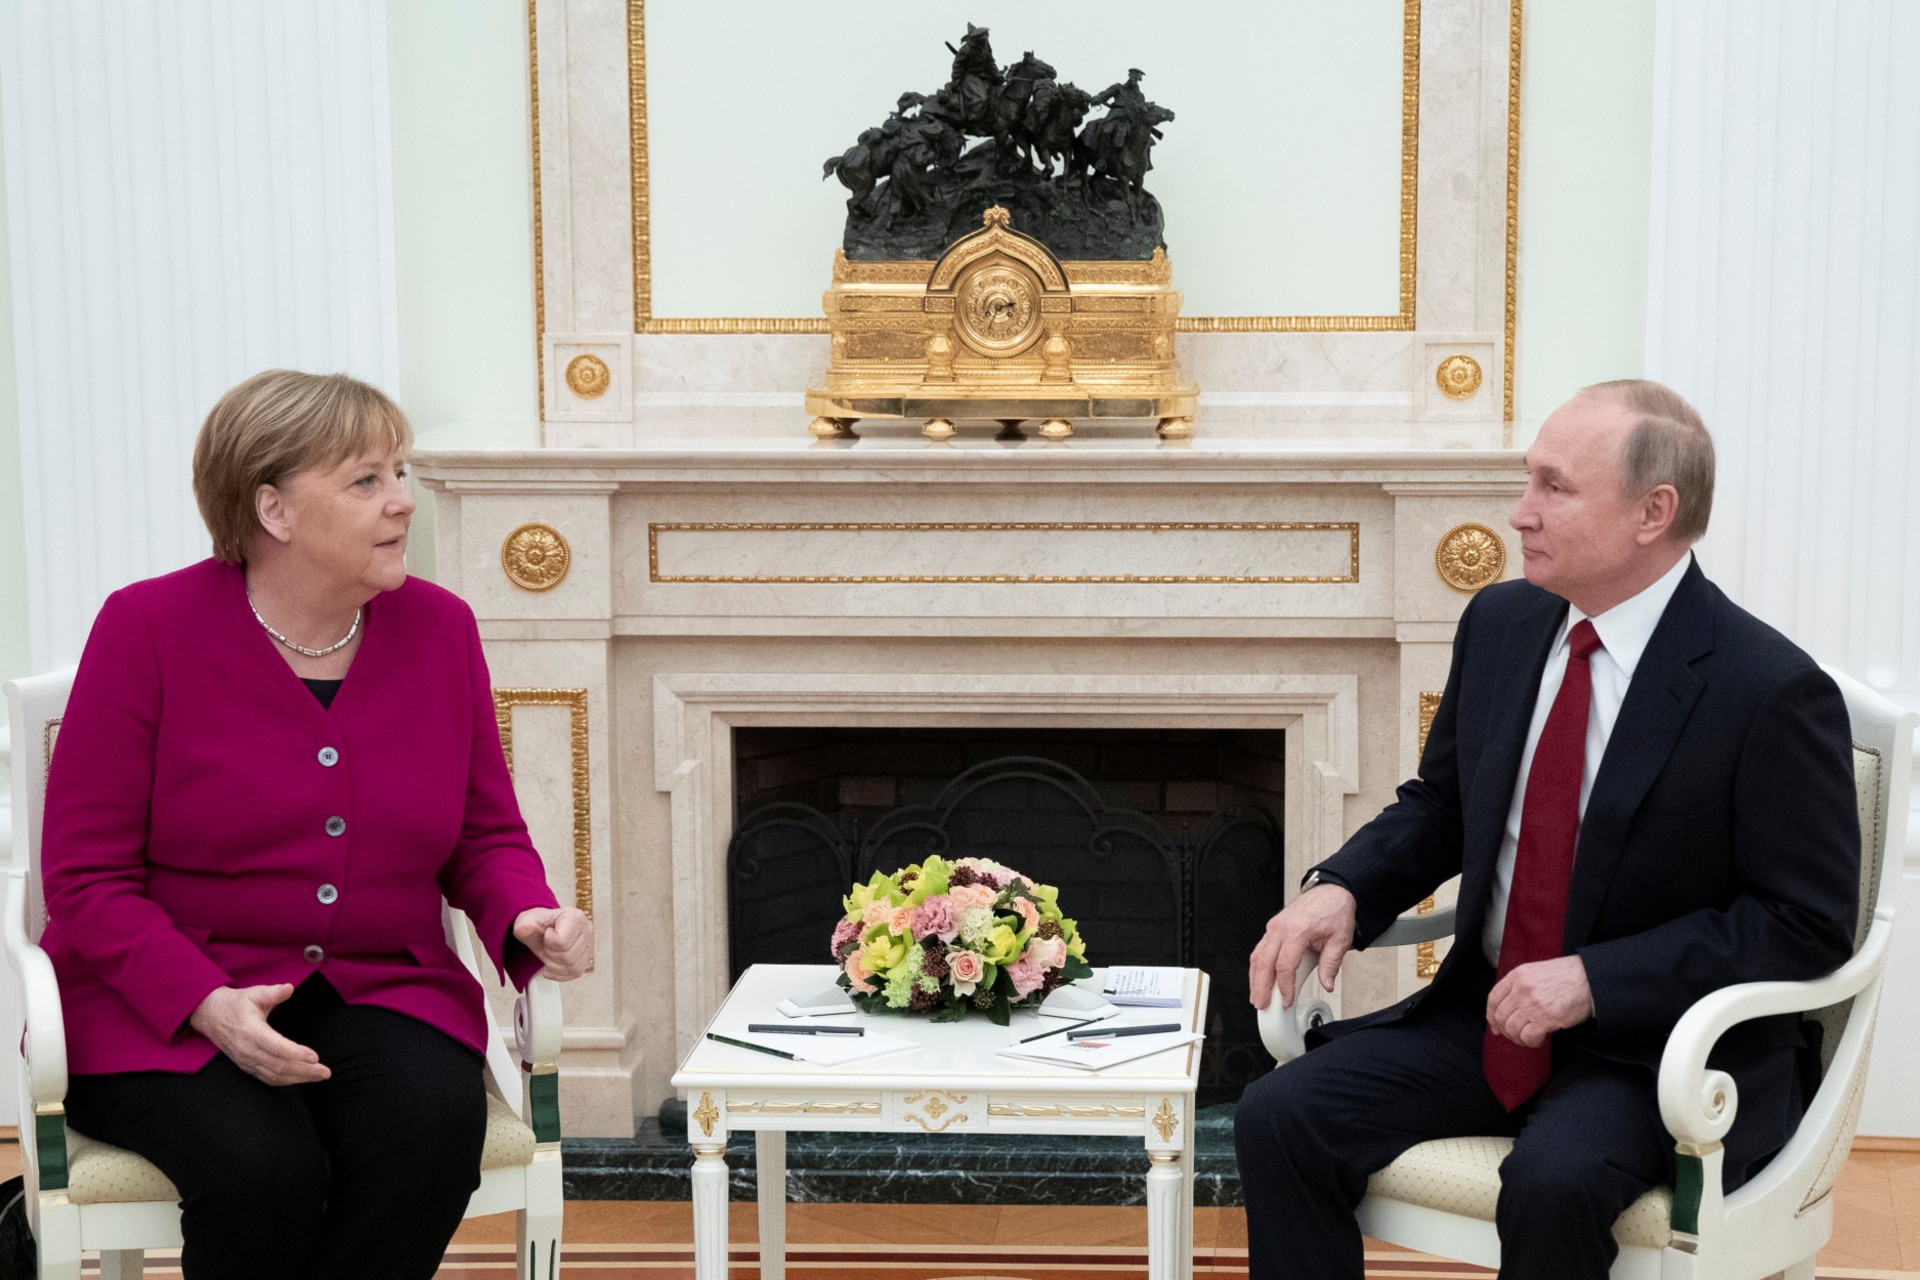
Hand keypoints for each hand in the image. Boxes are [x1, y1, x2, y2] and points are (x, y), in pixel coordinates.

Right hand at [189, 985, 330, 1085]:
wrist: (211, 1016)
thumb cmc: (236, 1003)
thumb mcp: (254, 993)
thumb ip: (272, 992)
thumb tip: (289, 988)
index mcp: (251, 1031)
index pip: (276, 1047)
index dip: (296, 1053)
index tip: (315, 1057)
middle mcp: (248, 1050)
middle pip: (279, 1065)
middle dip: (304, 1070)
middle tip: (326, 1072)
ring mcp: (246, 1061)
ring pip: (275, 1075)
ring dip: (299, 1078)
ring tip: (320, 1076)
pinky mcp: (246, 1066)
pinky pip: (268, 1078)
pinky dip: (286, 1081)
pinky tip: (302, 1078)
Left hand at [512, 906, 594, 979]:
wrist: (541, 929)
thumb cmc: (537, 924)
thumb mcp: (527, 922)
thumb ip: (524, 926)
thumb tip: (523, 929)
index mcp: (575, 917)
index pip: (562, 942)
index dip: (549, 943)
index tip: (547, 934)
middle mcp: (587, 930)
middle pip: (568, 957)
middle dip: (551, 956)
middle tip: (547, 945)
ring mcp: (589, 944)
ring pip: (573, 968)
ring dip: (555, 966)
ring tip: (550, 954)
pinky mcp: (587, 957)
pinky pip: (576, 973)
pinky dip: (560, 974)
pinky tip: (552, 967)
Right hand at [1248, 882, 1357, 1010]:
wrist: (1332, 892)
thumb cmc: (1334, 910)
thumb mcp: (1340, 939)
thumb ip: (1331, 964)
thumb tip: (1327, 984)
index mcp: (1297, 930)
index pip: (1284, 965)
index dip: (1284, 986)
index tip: (1287, 1000)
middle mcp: (1281, 928)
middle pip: (1264, 962)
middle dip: (1261, 986)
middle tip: (1261, 1004)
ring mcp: (1274, 927)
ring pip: (1258, 956)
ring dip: (1255, 978)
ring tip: (1256, 996)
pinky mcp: (1273, 929)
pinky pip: (1260, 949)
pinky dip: (1257, 967)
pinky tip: (1258, 979)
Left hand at [1486, 955, 1593, 1046]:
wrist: (1589, 979)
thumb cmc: (1566, 976)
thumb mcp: (1536, 972)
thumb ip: (1519, 986)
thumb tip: (1507, 1008)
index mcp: (1517, 976)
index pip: (1493, 999)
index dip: (1491, 1016)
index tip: (1495, 1026)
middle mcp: (1522, 989)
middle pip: (1501, 1016)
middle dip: (1506, 1031)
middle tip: (1515, 1035)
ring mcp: (1533, 1004)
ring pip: (1512, 1029)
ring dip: (1518, 1038)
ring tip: (1528, 1038)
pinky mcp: (1545, 1018)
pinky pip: (1528, 1037)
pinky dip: (1531, 1042)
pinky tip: (1538, 1039)